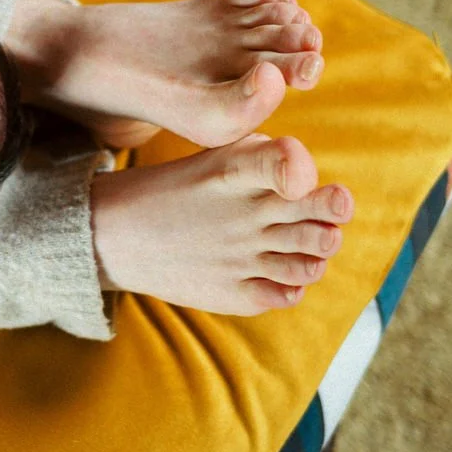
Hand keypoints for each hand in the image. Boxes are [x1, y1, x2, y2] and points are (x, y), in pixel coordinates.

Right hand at [88, 135, 352, 315]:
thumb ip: (265, 157)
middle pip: (317, 217)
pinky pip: (287, 294)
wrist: (116, 235)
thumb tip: (314, 177)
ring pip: (311, 261)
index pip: (286, 164)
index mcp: (233, 172)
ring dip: (319, 249)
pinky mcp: (233, 294)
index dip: (307, 172)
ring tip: (306, 241)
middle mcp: (242, 216)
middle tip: (334, 207)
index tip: (311, 180)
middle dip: (333, 211)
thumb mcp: (213, 156)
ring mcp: (240, 258)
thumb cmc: (176, 189)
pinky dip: (294, 283)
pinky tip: (280, 270)